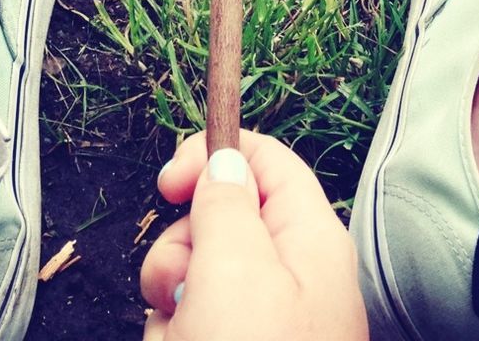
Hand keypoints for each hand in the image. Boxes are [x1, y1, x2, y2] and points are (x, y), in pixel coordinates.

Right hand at [141, 130, 368, 340]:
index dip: (213, 155)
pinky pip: (191, 326)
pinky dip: (175, 340)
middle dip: (181, 252)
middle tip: (181, 291)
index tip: (168, 183)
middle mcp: (295, 276)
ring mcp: (269, 322)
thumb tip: (224, 159)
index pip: (266, 160)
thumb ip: (226, 205)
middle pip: (219, 223)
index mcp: (310, 239)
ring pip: (195, 281)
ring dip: (172, 308)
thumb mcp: (234, 272)